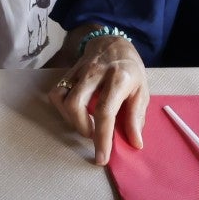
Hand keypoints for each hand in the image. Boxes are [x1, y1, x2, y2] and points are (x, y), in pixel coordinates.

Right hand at [51, 33, 148, 163]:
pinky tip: (74, 113)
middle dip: (82, 129)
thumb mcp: (142, 90)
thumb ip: (136, 117)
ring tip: (85, 125)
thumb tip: (135, 143)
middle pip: (76, 105)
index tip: (102, 158)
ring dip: (71, 120)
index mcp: (119, 78)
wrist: (112, 41)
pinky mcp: (68, 72)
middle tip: (94, 136)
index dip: (102, 138)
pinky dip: (61, 108)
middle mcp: (96, 73)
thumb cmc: (130, 69)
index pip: (105, 112)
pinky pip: (56, 92)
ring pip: (62, 99)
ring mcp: (79, 71)